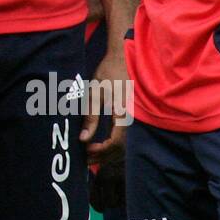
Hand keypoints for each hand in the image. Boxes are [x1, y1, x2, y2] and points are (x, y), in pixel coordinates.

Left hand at [81, 44, 127, 165]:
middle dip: (103, 157)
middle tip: (85, 160)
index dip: (99, 151)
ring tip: (90, 156)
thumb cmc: (108, 73)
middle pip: (121, 149)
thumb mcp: (95, 94)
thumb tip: (83, 139)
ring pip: (125, 146)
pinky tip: (101, 145)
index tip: (84, 151)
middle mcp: (134, 120)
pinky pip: (126, 137)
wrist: (124, 58)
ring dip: (108, 153)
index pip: (114, 143)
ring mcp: (136, 119)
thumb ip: (91, 118)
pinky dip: (114, 145)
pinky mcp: (134, 116)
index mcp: (124, 114)